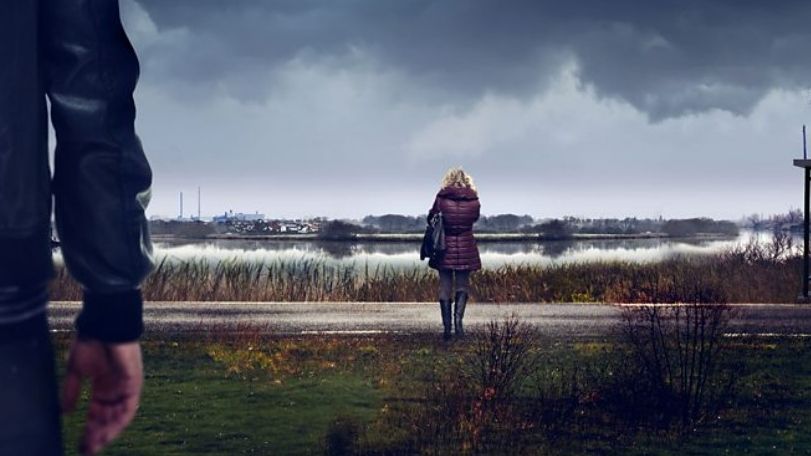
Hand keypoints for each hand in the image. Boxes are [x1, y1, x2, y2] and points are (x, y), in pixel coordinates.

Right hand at [62, 339, 142, 455]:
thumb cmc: (91, 342)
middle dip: (98, 435)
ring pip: (119, 416)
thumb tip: (65, 412)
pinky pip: (129, 407)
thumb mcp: (76, 370)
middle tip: (87, 449)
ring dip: (108, 432)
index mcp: (104, 385)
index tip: (81, 442)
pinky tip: (108, 431)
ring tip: (95, 444)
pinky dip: (119, 421)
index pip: (99, 413)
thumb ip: (72, 391)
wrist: (104, 324)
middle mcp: (117, 388)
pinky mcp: (134, 382)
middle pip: (109, 418)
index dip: (91, 428)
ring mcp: (127, 385)